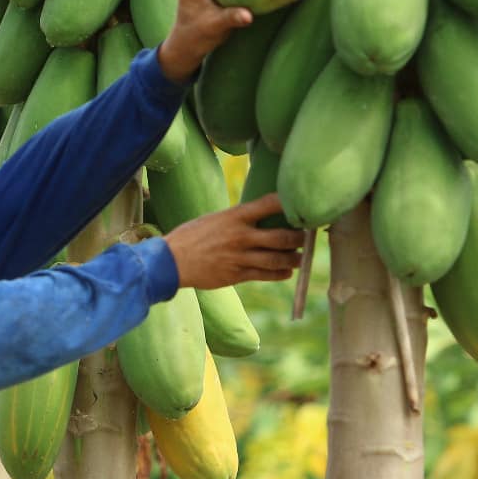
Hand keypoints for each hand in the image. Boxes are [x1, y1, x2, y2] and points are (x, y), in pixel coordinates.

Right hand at [162, 194, 304, 289]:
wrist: (171, 261)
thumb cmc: (192, 236)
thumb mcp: (215, 219)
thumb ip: (238, 219)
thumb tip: (260, 216)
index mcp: (234, 216)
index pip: (269, 204)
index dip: (288, 203)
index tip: (300, 205)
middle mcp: (240, 236)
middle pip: (281, 236)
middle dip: (299, 238)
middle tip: (306, 237)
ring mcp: (240, 257)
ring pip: (277, 259)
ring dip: (293, 259)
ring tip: (300, 258)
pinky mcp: (236, 275)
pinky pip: (265, 275)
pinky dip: (279, 274)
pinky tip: (286, 272)